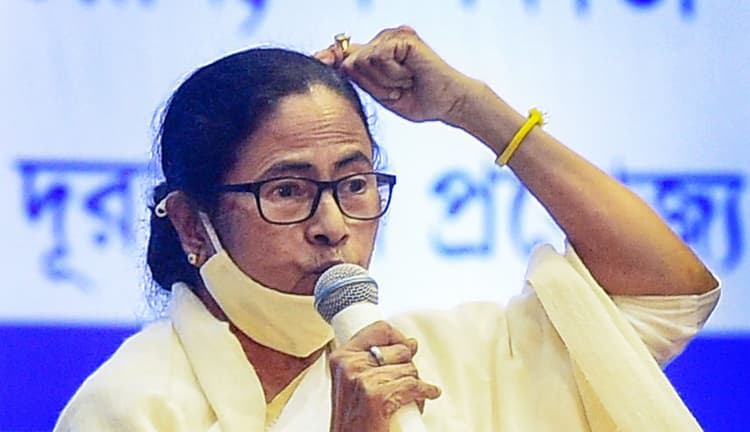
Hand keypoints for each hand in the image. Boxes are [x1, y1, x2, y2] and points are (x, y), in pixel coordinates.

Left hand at [315, 26, 475, 122]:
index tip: (314, 62)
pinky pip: (378, 57)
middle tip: (398, 89)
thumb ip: (361, 78)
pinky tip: (409, 75)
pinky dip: (391, 73)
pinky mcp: (402, 37)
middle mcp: (385, 39)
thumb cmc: (419, 101)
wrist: (448, 103)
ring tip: (405, 82)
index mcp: (378, 52)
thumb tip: (337, 63)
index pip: (346, 52)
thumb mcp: (382, 92)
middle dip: (371, 83)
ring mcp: (394, 35)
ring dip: (383, 80)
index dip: (329, 58)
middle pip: (351, 61)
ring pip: (363, 60)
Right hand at [328, 320, 440, 431]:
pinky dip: (424, 392)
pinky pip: (412, 385)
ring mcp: (361, 379)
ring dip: (416, 385)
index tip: (406, 349)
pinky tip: (426, 397)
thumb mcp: (357, 384)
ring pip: (409, 369)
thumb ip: (378, 361)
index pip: (379, 328)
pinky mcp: (375, 396)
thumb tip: (412, 343)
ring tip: (410, 398)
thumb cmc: (354, 420)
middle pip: (400, 349)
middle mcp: (348, 364)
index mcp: (341, 357)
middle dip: (409, 367)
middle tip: (405, 385)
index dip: (399, 338)